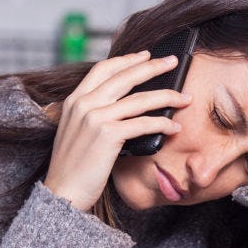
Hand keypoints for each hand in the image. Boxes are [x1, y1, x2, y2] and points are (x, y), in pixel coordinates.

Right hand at [44, 51, 192, 210]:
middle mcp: (83, 104)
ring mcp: (95, 118)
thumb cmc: (72, 168)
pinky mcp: (108, 135)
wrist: (62, 192)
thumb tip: (123, 106)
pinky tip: (174, 127)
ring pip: (139, 99)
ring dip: (167, 96)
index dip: (127, 60)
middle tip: (173, 62)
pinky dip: (162, 124)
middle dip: (153, 67)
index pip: (104, 69)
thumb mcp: (76, 132)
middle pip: (125, 77)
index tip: (146, 55)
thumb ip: (91, 114)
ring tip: (185, 97)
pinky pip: (143, 124)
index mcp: (74, 100)